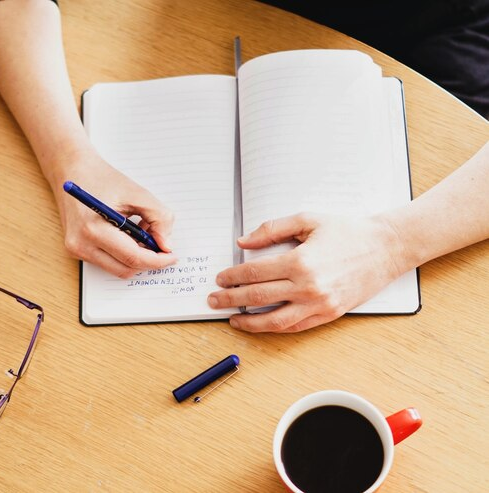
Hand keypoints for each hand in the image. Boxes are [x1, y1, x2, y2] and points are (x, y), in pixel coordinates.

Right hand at [52, 150, 176, 277]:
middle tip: (161, 245)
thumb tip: (166, 245)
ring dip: (135, 258)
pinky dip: (123, 254)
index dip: (157, 260)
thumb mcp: (137, 193)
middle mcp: (81, 244)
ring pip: (117, 269)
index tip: (171, 256)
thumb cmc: (102, 178)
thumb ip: (159, 218)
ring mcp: (76, 250)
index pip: (132, 258)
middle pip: (125, 269)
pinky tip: (127, 234)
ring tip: (141, 233)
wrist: (71, 171)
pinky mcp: (76, 250)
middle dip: (148, 260)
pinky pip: (107, 262)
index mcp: (94, 229)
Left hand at [207, 213, 406, 332]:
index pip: (254, 273)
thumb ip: (272, 229)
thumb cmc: (347, 231)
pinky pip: (295, 327)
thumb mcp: (308, 220)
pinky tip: (260, 324)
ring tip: (232, 319)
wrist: (386, 248)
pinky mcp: (329, 315)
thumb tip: (243, 241)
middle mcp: (308, 286)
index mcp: (300, 261)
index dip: (232, 277)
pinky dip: (274, 328)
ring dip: (248, 322)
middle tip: (214, 300)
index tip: (220, 279)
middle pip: (258, 297)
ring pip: (274, 320)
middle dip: (231, 299)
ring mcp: (319, 304)